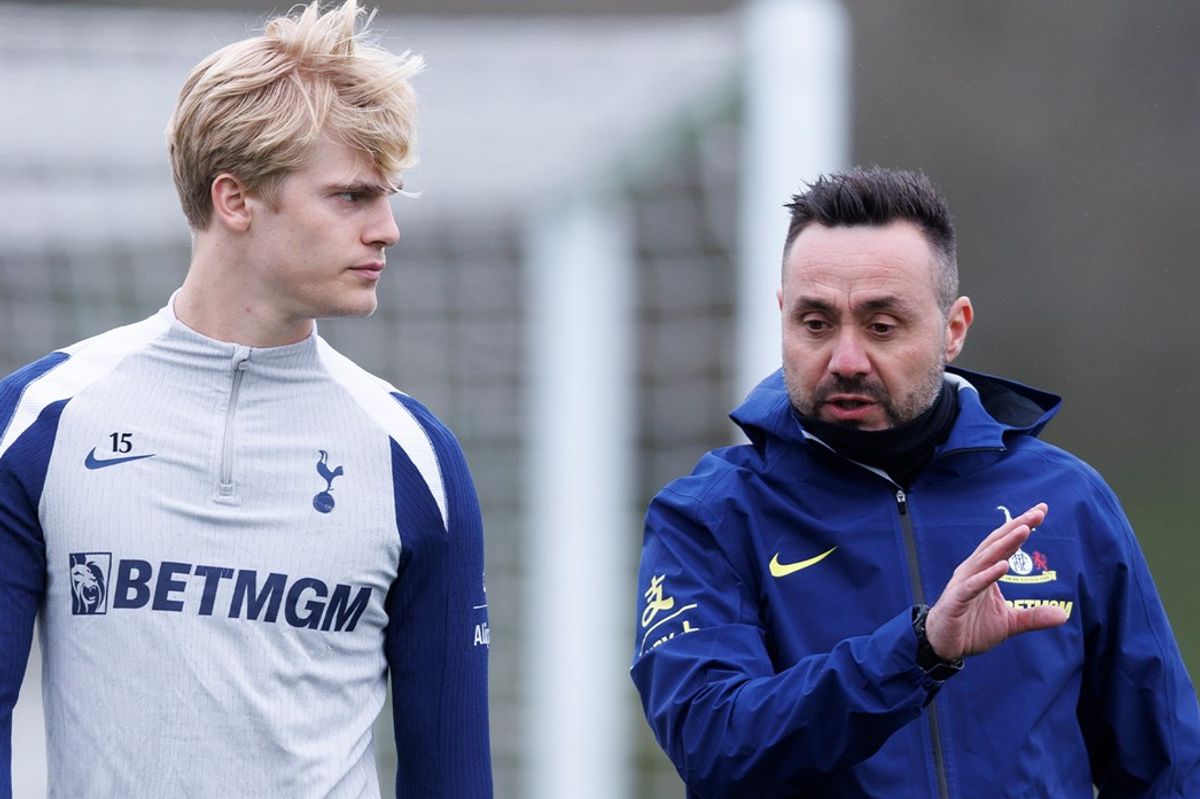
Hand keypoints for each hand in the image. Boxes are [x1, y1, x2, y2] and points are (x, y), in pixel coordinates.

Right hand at [925, 503, 1066, 660]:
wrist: (942, 644)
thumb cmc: (971, 628)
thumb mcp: (1009, 622)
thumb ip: (1033, 616)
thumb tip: (1063, 615)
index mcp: (985, 571)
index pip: (1006, 545)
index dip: (1022, 527)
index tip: (1041, 511)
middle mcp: (974, 570)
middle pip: (997, 543)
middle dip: (1017, 526)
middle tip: (1037, 512)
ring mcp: (964, 583)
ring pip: (986, 558)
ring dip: (1005, 543)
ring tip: (1024, 530)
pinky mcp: (956, 600)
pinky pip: (973, 585)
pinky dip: (987, 575)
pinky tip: (1002, 566)